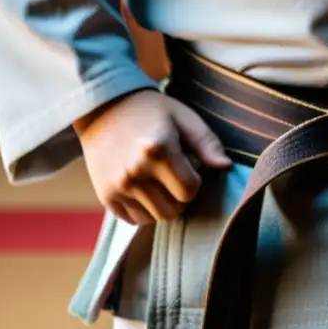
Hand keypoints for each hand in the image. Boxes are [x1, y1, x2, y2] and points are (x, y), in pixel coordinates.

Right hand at [74, 89, 231, 224]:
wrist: (102, 109)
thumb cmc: (150, 111)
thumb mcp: (183, 117)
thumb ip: (207, 142)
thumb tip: (225, 166)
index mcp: (158, 151)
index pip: (189, 190)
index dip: (194, 181)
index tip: (188, 167)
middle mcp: (135, 172)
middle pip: (173, 210)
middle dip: (180, 196)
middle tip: (174, 176)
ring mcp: (118, 186)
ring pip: (155, 218)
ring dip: (163, 204)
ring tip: (159, 181)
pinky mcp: (106, 196)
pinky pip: (134, 219)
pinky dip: (144, 209)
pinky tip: (144, 188)